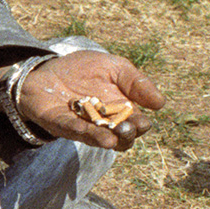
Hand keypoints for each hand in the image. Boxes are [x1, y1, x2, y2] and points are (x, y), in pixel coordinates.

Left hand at [16, 50, 164, 150]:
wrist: (48, 69)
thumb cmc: (84, 70)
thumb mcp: (114, 68)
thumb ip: (136, 82)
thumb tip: (160, 103)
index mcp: (120, 111)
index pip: (137, 125)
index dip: (140, 125)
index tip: (141, 121)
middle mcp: (103, 124)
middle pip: (120, 138)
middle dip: (125, 135)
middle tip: (127, 128)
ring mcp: (81, 126)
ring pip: (96, 138)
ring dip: (103, 139)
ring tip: (110, 141)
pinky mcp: (59, 123)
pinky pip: (70, 129)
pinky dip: (77, 129)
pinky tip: (83, 128)